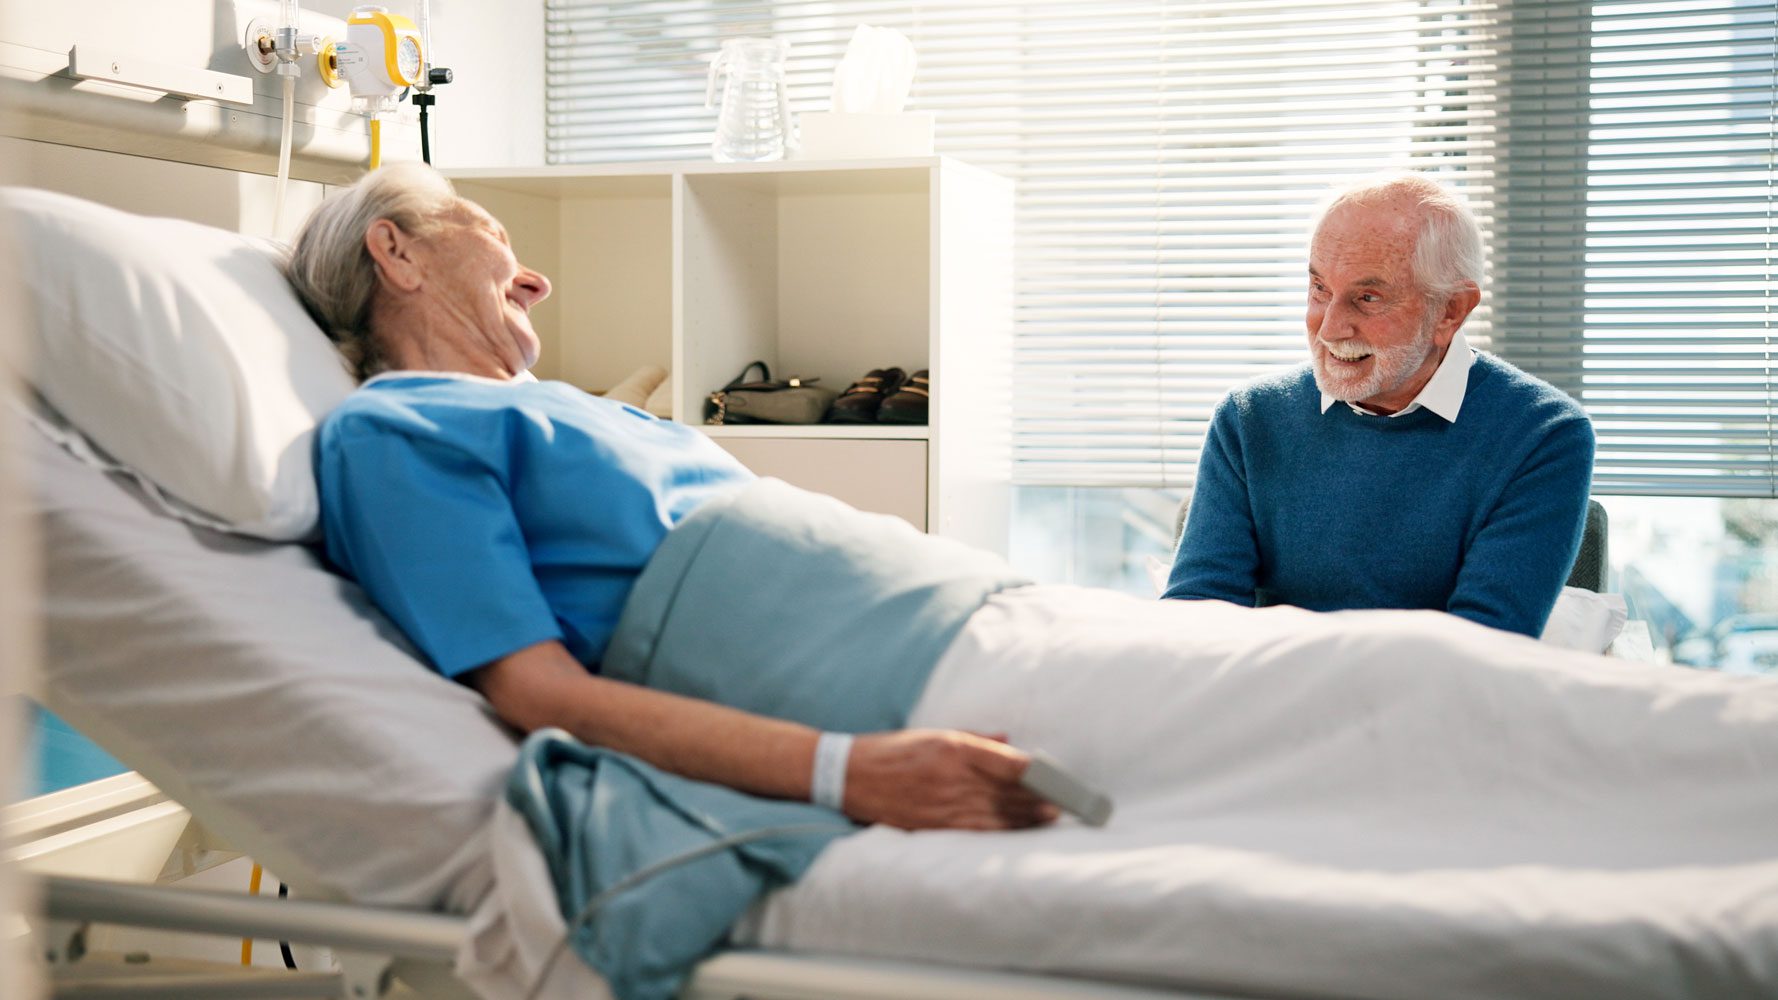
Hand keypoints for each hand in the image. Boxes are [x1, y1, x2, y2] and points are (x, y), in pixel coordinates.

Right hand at [842, 730, 1059, 830]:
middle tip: (1062, 803)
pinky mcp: (930, 826)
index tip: (1057, 777)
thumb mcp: (932, 733)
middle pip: (1007, 792)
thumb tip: (1009, 743)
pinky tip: (1014, 833)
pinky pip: (973, 832)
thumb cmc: (891, 750)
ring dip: (1024, 819)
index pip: (1008, 763)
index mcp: (952, 747)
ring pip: (995, 815)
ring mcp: (941, 804)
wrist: (846, 775)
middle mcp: (950, 777)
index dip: (1037, 774)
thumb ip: (974, 740)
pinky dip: (997, 832)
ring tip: (1047, 819)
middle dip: (1037, 799)